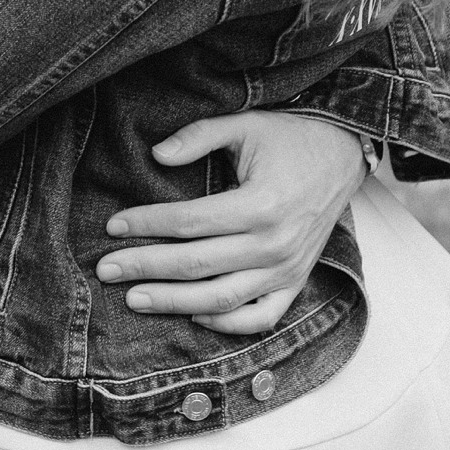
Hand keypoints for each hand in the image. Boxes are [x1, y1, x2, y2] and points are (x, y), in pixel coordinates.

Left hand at [96, 112, 367, 335]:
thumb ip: (199, 136)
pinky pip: (260, 318)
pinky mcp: (296, 282)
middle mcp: (275, 244)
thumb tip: (157, 155)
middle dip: (145, 267)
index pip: (190, 222)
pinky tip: (192, 316)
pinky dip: (226, 325)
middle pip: (196, 265)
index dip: (147, 224)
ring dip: (173, 302)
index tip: (113, 226)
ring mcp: (287, 269)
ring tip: (134, 298)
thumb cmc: (290, 138)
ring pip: (221, 299)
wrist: (343, 154)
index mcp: (261, 204)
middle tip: (105, 269)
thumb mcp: (245, 124)